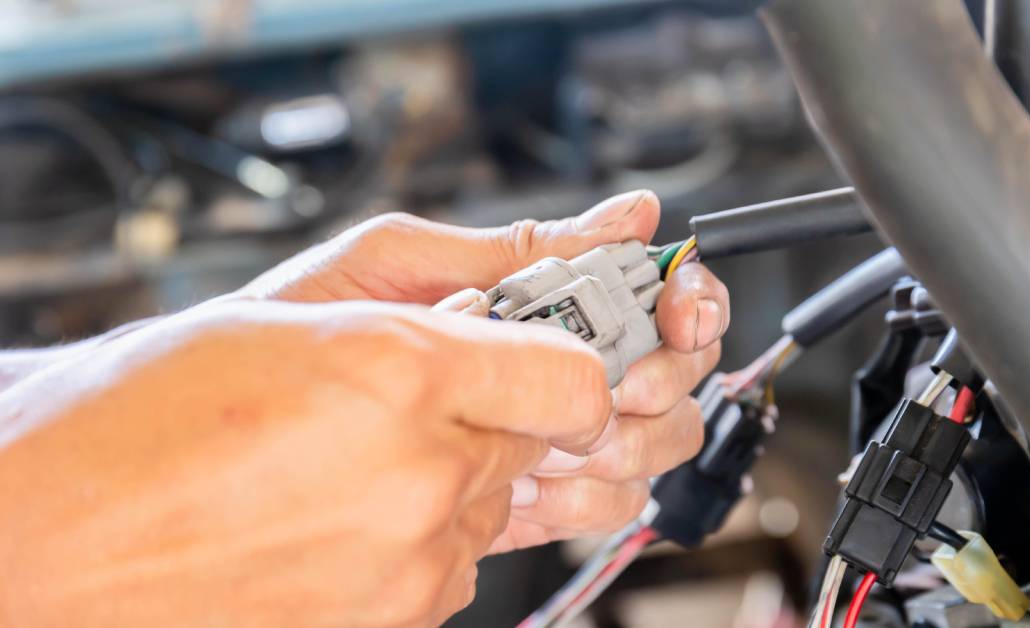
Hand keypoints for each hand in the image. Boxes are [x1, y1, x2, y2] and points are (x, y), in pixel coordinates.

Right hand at [0, 299, 611, 627]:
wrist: (41, 544)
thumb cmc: (133, 420)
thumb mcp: (285, 318)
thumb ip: (424, 320)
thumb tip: (505, 332)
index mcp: (399, 372)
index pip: (572, 378)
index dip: (567, 368)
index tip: (544, 364)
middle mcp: (421, 478)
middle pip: (531, 443)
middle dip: (488, 420)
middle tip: (404, 407)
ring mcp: (406, 568)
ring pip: (488, 510)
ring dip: (444, 487)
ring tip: (340, 470)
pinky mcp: (389, 626)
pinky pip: (448, 571)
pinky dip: (413, 544)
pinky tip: (330, 522)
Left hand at [239, 190, 730, 549]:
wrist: (227, 424)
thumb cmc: (299, 329)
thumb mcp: (405, 265)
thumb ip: (517, 248)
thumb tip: (628, 213)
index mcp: (536, 303)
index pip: (653, 297)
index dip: (688, 301)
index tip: (681, 310)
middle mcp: (552, 370)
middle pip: (672, 376)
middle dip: (663, 377)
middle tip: (621, 379)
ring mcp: (541, 437)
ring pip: (649, 446)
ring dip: (627, 440)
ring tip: (561, 434)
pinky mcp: (519, 502)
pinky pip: (596, 508)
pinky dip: (586, 498)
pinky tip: (541, 485)